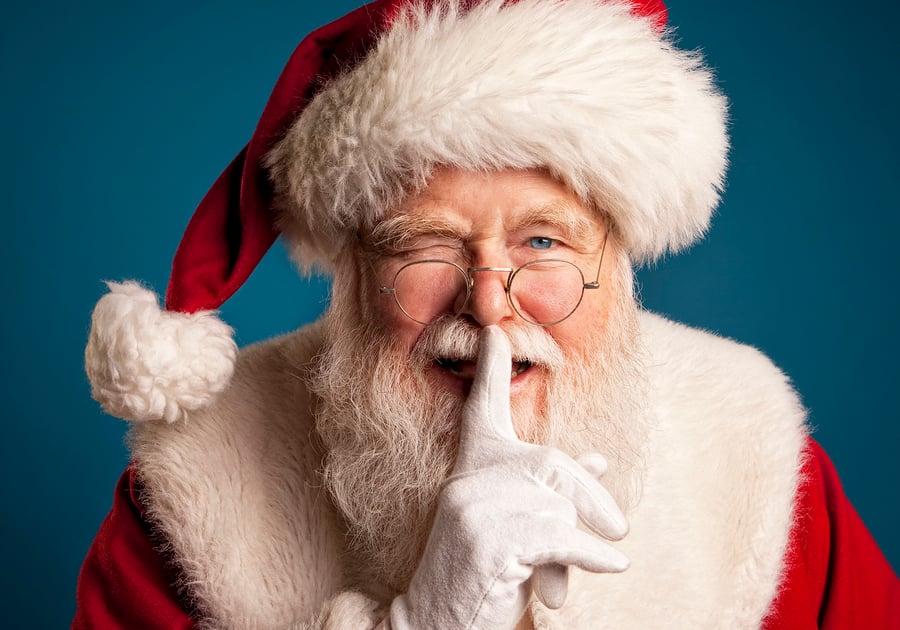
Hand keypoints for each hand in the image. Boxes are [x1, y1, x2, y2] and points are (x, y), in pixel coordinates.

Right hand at [387, 326, 628, 629]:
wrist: (438, 622)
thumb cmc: (483, 573)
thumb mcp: (518, 526)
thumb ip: (553, 492)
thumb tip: (599, 460)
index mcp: (471, 470)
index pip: (482, 409)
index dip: (490, 371)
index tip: (496, 330)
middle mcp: (468, 480)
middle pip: (551, 463)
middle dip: (592, 495)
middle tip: (619, 526)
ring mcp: (474, 506)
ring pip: (557, 506)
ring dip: (575, 546)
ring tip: (562, 581)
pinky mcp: (488, 539)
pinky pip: (559, 536)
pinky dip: (591, 554)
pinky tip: (612, 564)